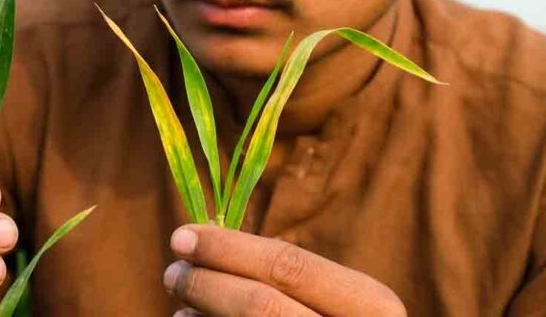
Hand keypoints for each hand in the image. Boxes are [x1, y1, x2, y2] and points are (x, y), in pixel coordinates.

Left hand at [163, 225, 405, 316]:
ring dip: (202, 312)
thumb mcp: (336, 301)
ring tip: (181, 301)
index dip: (228, 248)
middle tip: (172, 273)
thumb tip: (204, 244)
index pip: (289, 266)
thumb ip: (288, 277)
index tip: (181, 235)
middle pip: (260, 305)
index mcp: (373, 307)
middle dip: (206, 283)